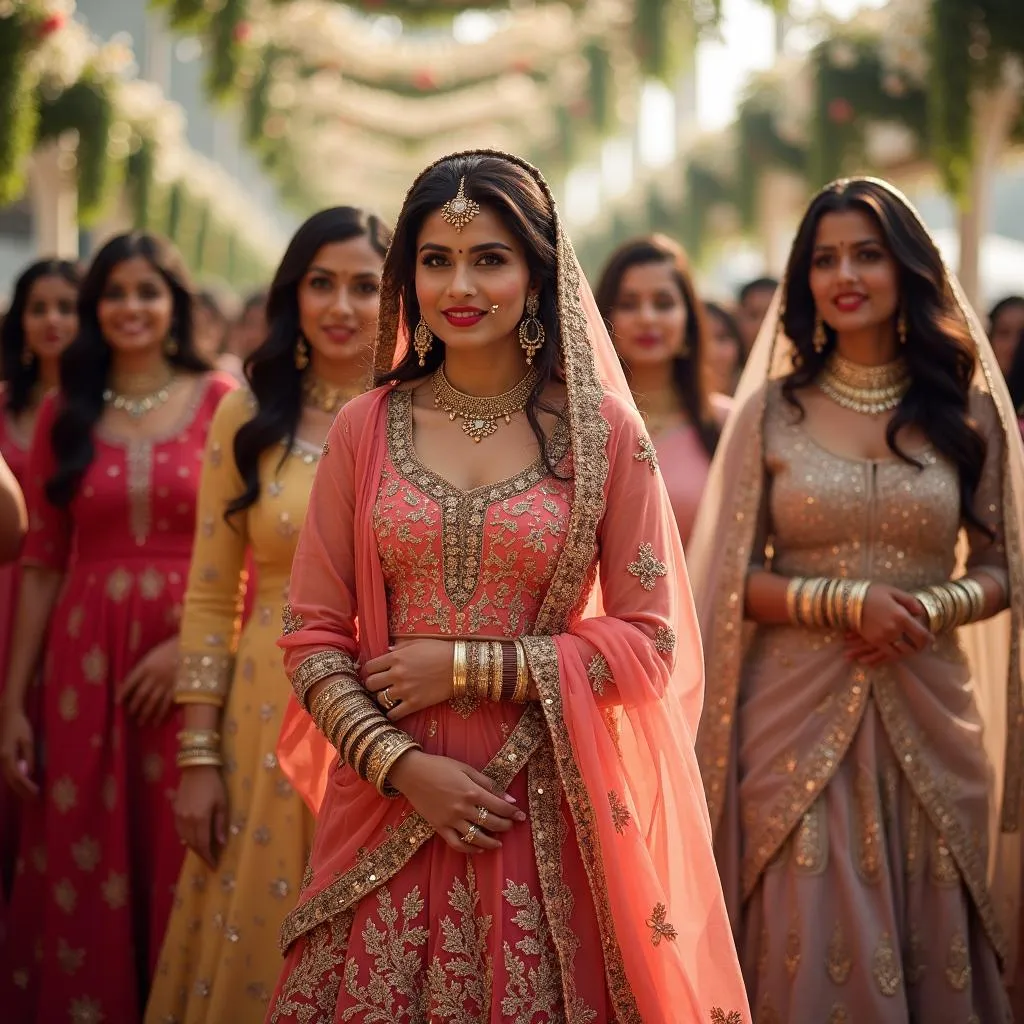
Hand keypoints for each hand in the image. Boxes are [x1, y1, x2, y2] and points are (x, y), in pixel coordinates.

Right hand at [0, 702, 37, 798]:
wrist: (7, 715)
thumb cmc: (19, 725)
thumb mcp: (27, 740)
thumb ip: (28, 756)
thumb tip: (29, 773)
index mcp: (7, 755)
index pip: (17, 777)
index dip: (26, 787)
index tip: (36, 793)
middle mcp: (1, 760)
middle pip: (11, 780)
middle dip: (22, 791)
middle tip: (34, 800)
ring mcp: (0, 759)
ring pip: (8, 778)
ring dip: (19, 788)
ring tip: (30, 795)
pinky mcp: (3, 757)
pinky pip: (8, 773)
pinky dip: (16, 781)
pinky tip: (23, 785)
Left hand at [117, 636, 177, 725]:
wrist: (192, 646)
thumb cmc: (171, 648)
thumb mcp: (153, 654)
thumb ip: (145, 667)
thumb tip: (135, 681)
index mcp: (146, 666)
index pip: (130, 681)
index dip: (123, 692)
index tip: (117, 702)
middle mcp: (154, 677)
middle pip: (140, 694)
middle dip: (134, 706)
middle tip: (130, 714)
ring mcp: (166, 684)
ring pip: (152, 701)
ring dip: (145, 713)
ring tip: (140, 722)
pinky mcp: (176, 689)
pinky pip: (167, 703)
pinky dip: (161, 714)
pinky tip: (156, 722)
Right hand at [174, 764, 227, 868]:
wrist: (196, 768)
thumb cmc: (214, 784)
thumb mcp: (222, 803)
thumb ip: (220, 824)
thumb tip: (221, 843)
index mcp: (200, 819)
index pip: (204, 844)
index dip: (208, 857)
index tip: (214, 866)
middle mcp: (187, 820)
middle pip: (193, 843)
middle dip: (201, 854)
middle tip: (209, 860)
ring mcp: (178, 816)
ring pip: (185, 838)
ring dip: (193, 847)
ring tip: (202, 852)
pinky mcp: (175, 811)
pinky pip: (179, 830)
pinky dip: (186, 838)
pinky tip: (191, 840)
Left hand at [362, 639, 454, 721]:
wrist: (461, 666)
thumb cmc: (440, 650)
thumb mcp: (418, 642)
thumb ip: (400, 646)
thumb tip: (387, 650)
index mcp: (396, 657)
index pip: (369, 667)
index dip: (369, 671)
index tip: (374, 673)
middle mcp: (397, 674)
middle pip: (370, 684)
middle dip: (372, 685)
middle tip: (379, 686)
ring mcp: (405, 690)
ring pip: (379, 700)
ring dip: (382, 699)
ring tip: (388, 697)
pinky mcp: (415, 704)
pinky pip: (393, 714)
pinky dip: (391, 713)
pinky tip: (395, 709)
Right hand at [387, 749, 525, 852]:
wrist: (412, 773)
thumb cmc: (440, 766)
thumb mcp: (466, 768)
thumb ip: (488, 783)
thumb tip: (510, 798)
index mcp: (472, 792)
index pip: (499, 806)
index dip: (513, 812)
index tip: (521, 816)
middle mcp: (463, 809)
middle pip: (491, 823)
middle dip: (505, 826)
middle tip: (511, 825)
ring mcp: (450, 820)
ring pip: (476, 837)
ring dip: (491, 842)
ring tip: (499, 842)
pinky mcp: (439, 828)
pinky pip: (457, 844)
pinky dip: (469, 849)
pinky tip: (479, 849)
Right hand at [844, 585, 930, 665]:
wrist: (848, 600)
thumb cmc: (872, 593)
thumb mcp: (893, 592)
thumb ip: (910, 601)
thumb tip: (920, 613)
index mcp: (901, 617)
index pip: (921, 635)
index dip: (928, 640)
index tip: (931, 640)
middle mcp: (894, 630)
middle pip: (912, 646)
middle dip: (919, 647)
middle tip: (922, 646)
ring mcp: (883, 637)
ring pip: (901, 652)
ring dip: (907, 652)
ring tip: (910, 649)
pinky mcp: (874, 641)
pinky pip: (888, 653)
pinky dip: (895, 654)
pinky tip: (897, 651)